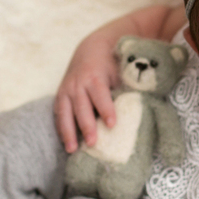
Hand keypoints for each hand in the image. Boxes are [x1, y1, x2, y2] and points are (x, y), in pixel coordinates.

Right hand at [55, 32, 117, 152]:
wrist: (92, 49)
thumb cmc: (112, 65)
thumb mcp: (120, 72)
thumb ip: (125, 90)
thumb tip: (139, 113)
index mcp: (95, 77)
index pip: (100, 95)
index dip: (106, 109)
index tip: (112, 124)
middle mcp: (78, 84)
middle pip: (82, 107)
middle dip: (86, 125)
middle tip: (92, 143)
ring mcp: (67, 90)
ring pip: (65, 112)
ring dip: (69, 132)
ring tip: (72, 149)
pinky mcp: (60, 96)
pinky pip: (59, 114)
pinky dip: (62, 129)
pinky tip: (67, 144)